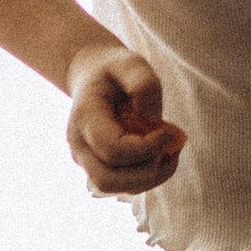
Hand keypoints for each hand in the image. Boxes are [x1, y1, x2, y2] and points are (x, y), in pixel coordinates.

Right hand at [66, 42, 184, 196]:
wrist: (93, 77)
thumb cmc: (115, 69)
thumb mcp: (131, 62)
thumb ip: (143, 83)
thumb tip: (152, 120)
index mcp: (84, 118)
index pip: (113, 149)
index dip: (147, 147)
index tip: (171, 131)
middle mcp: (78, 145)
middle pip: (107, 180)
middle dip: (147, 171)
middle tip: (172, 148)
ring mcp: (85, 160)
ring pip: (113, 188)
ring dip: (149, 178)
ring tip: (171, 151)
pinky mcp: (97, 167)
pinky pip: (121, 186)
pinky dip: (147, 178)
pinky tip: (163, 155)